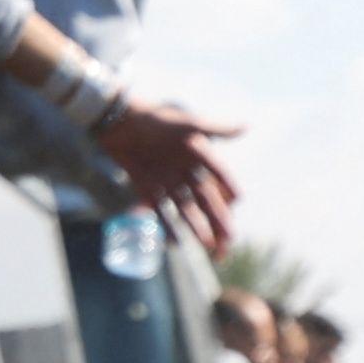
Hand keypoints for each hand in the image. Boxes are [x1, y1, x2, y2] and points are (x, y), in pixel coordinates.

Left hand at [97, 90, 243, 247]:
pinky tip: (175, 244)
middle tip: (228, 242)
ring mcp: (165, 179)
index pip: (219, 177)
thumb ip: (216, 129)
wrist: (115, 118)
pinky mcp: (146, 186)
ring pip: (186, 209)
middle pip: (206, 199)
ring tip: (207, 246)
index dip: (229, 189)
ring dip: (196, 227)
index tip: (238, 203)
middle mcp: (184, 169)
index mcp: (197, 154)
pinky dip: (167, 227)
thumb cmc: (154, 117)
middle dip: (218, 221)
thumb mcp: (186, 122)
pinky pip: (159, 210)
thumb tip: (248, 126)